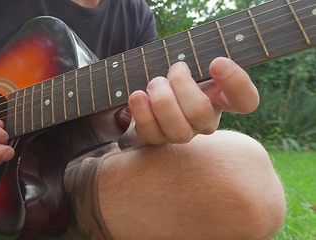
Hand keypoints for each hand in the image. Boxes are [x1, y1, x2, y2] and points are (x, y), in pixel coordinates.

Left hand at [126, 57, 258, 146]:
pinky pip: (151, 133)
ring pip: (178, 130)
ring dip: (161, 100)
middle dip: (180, 85)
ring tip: (154, 83)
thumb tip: (203, 62)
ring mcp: (181, 134)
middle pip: (200, 112)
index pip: (246, 101)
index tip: (216, 62)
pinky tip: (137, 96)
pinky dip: (142, 112)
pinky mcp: (156, 140)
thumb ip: (198, 61)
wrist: (144, 98)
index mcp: (220, 100)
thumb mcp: (189, 64)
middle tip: (173, 69)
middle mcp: (204, 121)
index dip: (237, 83)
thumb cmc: (172, 77)